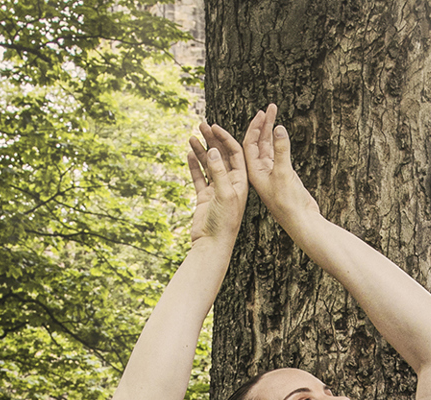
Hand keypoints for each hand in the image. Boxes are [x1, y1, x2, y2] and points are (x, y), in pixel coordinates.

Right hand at [186, 122, 247, 247]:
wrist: (212, 245)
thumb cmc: (224, 223)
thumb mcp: (224, 194)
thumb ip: (219, 172)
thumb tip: (212, 150)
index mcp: (241, 181)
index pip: (235, 153)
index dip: (225, 138)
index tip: (214, 126)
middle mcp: (230, 183)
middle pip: (221, 155)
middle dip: (212, 139)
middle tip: (201, 124)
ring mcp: (216, 189)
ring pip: (208, 164)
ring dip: (201, 150)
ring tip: (192, 135)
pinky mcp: (204, 197)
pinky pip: (199, 177)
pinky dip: (194, 165)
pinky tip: (189, 152)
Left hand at [242, 104, 319, 224]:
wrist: (301, 222)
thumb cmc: (289, 203)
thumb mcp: (284, 174)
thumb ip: (281, 151)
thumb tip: (278, 128)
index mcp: (253, 173)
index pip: (248, 144)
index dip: (253, 127)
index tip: (260, 112)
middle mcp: (258, 172)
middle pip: (257, 143)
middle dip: (262, 124)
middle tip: (270, 107)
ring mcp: (270, 174)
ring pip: (267, 147)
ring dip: (269, 131)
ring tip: (274, 113)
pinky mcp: (281, 176)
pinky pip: (276, 154)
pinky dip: (278, 142)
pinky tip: (280, 132)